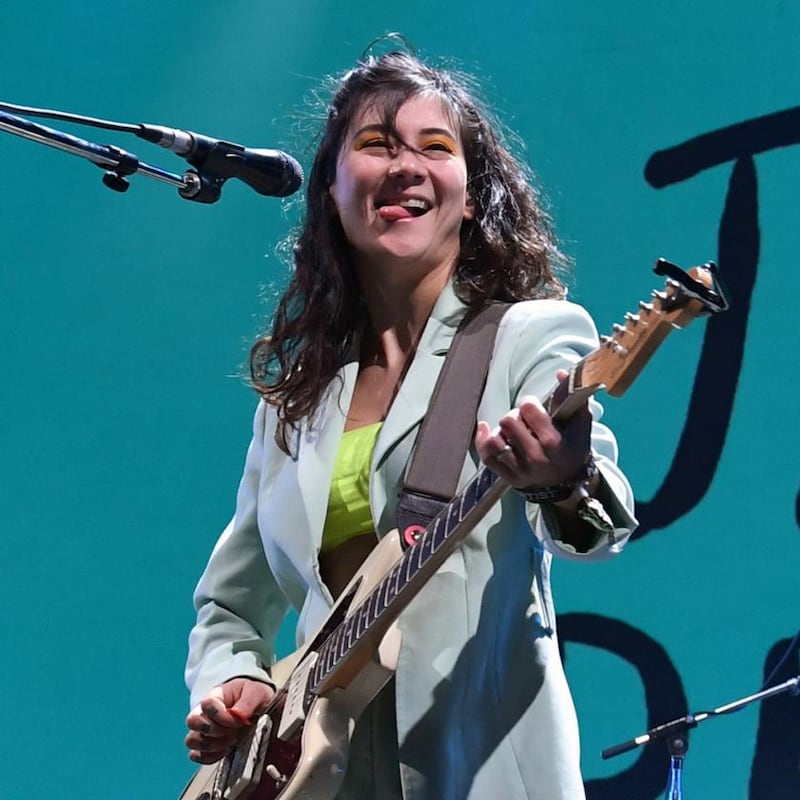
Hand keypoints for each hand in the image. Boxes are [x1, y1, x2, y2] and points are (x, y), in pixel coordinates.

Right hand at [185, 677, 274, 764]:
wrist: (252, 706)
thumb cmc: (250, 696)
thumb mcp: (255, 693)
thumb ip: (247, 703)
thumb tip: (238, 714)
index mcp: (215, 696)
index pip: (206, 704)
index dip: (221, 715)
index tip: (239, 721)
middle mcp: (204, 712)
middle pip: (193, 722)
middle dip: (216, 731)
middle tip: (234, 731)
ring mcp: (202, 730)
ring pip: (191, 740)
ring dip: (213, 745)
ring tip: (231, 740)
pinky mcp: (204, 746)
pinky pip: (196, 756)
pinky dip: (211, 757)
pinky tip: (226, 749)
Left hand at [475, 383, 590, 490]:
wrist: (567, 483)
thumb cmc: (573, 448)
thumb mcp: (581, 423)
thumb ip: (574, 397)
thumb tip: (560, 373)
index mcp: (552, 442)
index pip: (527, 409)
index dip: (529, 403)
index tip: (533, 408)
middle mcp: (535, 457)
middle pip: (508, 421)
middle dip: (515, 416)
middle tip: (523, 421)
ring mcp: (519, 469)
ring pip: (494, 440)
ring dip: (500, 430)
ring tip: (511, 432)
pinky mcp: (507, 476)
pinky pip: (486, 456)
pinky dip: (482, 440)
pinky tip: (487, 430)